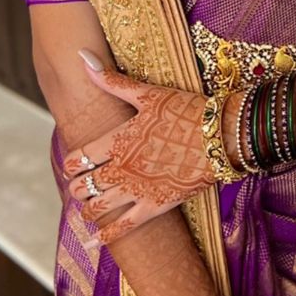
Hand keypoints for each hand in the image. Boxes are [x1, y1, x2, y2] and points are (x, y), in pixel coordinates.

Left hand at [62, 50, 216, 243]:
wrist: (223, 135)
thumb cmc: (188, 109)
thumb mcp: (149, 92)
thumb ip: (111, 80)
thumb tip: (81, 56)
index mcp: (119, 138)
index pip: (80, 156)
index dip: (72, 163)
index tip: (72, 164)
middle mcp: (123, 167)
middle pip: (84, 184)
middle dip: (77, 187)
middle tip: (79, 186)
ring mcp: (138, 189)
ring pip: (98, 207)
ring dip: (88, 209)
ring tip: (88, 207)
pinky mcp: (156, 205)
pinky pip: (124, 227)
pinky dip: (106, 236)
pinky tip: (97, 239)